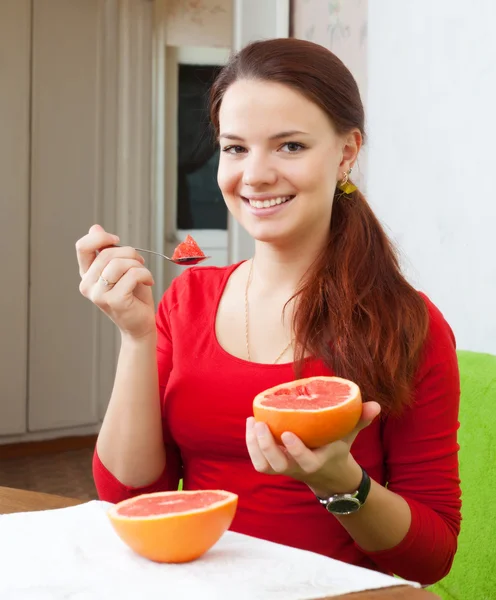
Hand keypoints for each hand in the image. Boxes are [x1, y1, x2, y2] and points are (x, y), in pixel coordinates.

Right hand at [76, 224, 155, 338]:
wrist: (140, 324)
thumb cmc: (132, 296)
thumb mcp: (120, 268)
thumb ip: (107, 251)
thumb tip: (95, 228)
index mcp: (87, 275)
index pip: (82, 247)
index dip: (100, 238)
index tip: (116, 240)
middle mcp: (88, 285)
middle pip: (107, 253)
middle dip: (129, 253)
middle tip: (139, 262)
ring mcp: (99, 294)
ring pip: (119, 263)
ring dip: (138, 265)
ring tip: (143, 273)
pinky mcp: (114, 301)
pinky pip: (132, 275)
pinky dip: (145, 275)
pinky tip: (148, 282)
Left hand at [246, 401, 380, 495]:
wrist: (327, 474)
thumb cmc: (337, 448)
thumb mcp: (350, 434)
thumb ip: (360, 419)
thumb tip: (375, 405)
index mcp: (317, 462)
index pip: (306, 462)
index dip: (296, 450)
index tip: (288, 432)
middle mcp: (298, 468)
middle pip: (278, 465)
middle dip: (267, 447)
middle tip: (261, 424)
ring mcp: (284, 469)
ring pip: (264, 465)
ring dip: (254, 445)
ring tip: (253, 421)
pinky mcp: (274, 466)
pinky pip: (258, 461)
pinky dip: (251, 445)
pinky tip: (251, 422)